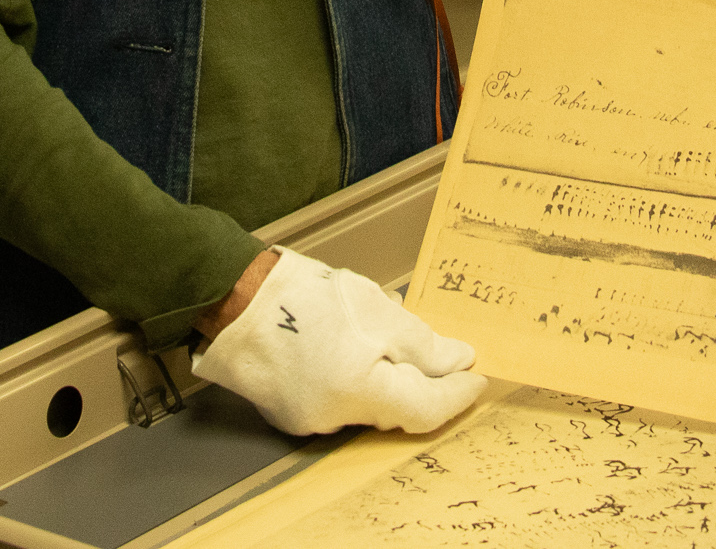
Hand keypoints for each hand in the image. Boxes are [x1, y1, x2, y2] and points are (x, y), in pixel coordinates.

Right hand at [191, 249, 486, 436]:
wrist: (236, 300)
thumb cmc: (304, 296)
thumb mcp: (377, 308)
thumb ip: (423, 343)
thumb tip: (458, 361)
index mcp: (360, 393)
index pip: (426, 410)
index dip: (458, 394)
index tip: (479, 377)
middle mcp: (335, 418)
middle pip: (398, 407)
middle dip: (424, 380)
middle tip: (447, 353)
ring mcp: (310, 420)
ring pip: (370, 401)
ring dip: (390, 373)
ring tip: (391, 329)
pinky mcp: (292, 412)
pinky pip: (341, 399)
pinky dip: (359, 375)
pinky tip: (357, 341)